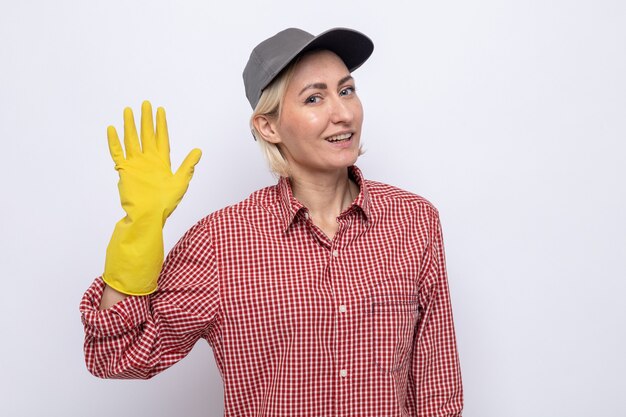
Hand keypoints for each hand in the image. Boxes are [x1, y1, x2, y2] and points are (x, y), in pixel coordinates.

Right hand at [107, 100, 201, 223]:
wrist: (149, 215)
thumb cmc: (166, 202)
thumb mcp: (181, 182)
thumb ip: (188, 165)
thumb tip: (198, 151)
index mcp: (162, 161)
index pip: (161, 138)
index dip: (161, 124)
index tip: (160, 110)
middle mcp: (148, 160)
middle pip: (146, 135)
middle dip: (146, 120)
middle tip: (145, 104)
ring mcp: (136, 164)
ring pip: (132, 140)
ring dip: (130, 126)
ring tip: (128, 110)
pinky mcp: (124, 170)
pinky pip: (117, 153)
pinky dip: (114, 141)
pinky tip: (112, 129)